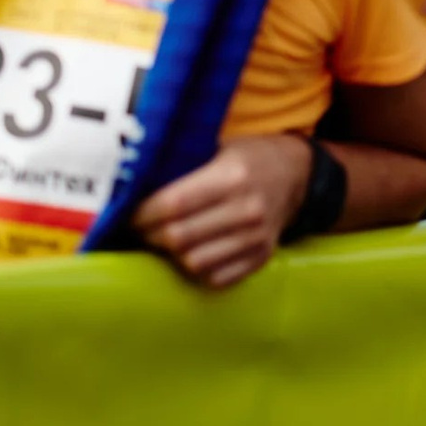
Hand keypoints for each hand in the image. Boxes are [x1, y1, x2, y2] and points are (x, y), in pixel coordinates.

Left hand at [133, 134, 313, 288]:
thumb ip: (183, 166)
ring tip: (164, 241)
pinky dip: (198, 269)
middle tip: (140, 230)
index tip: (128, 214)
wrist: (297, 174)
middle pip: (179, 237)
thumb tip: (132, 184)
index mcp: (233, 176)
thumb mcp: (219, 148)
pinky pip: (217, 277)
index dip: (142, 214)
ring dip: (171, 256)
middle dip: (150, 236)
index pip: (173, 204)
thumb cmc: (248, 158)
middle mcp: (248, 208)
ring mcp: (257, 237)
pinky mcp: (262, 257)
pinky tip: (192, 252)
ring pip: (194, 262)